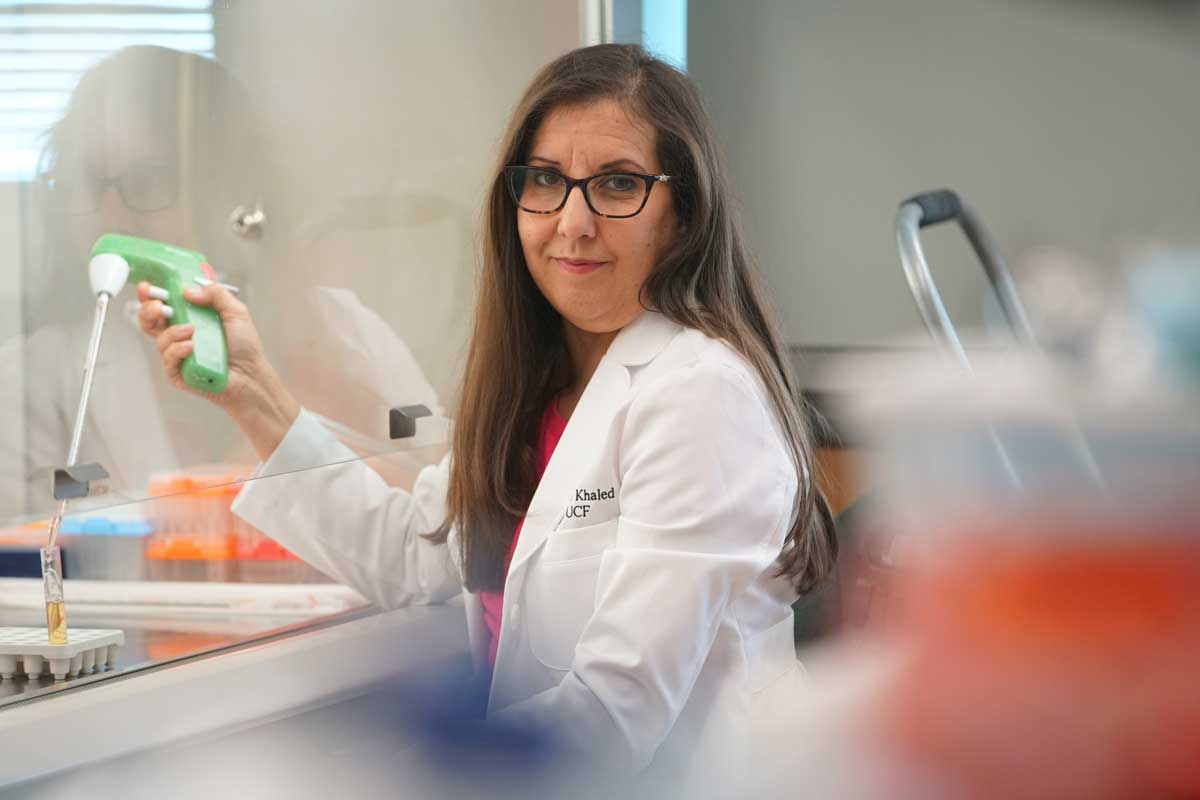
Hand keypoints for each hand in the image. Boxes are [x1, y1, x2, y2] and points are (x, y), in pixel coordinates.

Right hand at [136, 280, 299, 458]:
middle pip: (150, 321)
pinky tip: (191, 348)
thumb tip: (188, 290)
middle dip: (148, 310)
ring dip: (173, 332)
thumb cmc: (245, 346)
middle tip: (159, 306)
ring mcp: (178, 355)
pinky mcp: (178, 373)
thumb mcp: (236, 312)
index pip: (164, 303)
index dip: (151, 295)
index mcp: (190, 318)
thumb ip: (216, 294)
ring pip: (160, 339)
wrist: (251, 374)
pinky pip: (168, 359)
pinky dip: (178, 350)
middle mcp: (180, 335)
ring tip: (192, 330)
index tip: (147, 287)